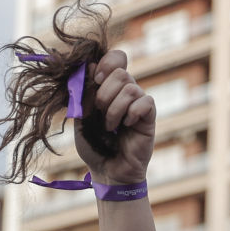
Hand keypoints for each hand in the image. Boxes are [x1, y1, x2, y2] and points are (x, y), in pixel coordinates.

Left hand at [77, 50, 153, 184]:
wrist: (108, 172)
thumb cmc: (94, 146)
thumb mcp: (80, 116)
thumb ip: (83, 93)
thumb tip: (87, 66)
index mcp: (110, 87)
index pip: (117, 59)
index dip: (106, 63)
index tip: (95, 79)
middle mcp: (126, 92)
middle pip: (121, 72)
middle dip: (105, 92)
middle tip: (99, 111)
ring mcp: (139, 104)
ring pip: (131, 88)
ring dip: (115, 108)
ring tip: (110, 126)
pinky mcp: (149, 118)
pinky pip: (145, 102)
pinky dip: (131, 113)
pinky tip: (127, 126)